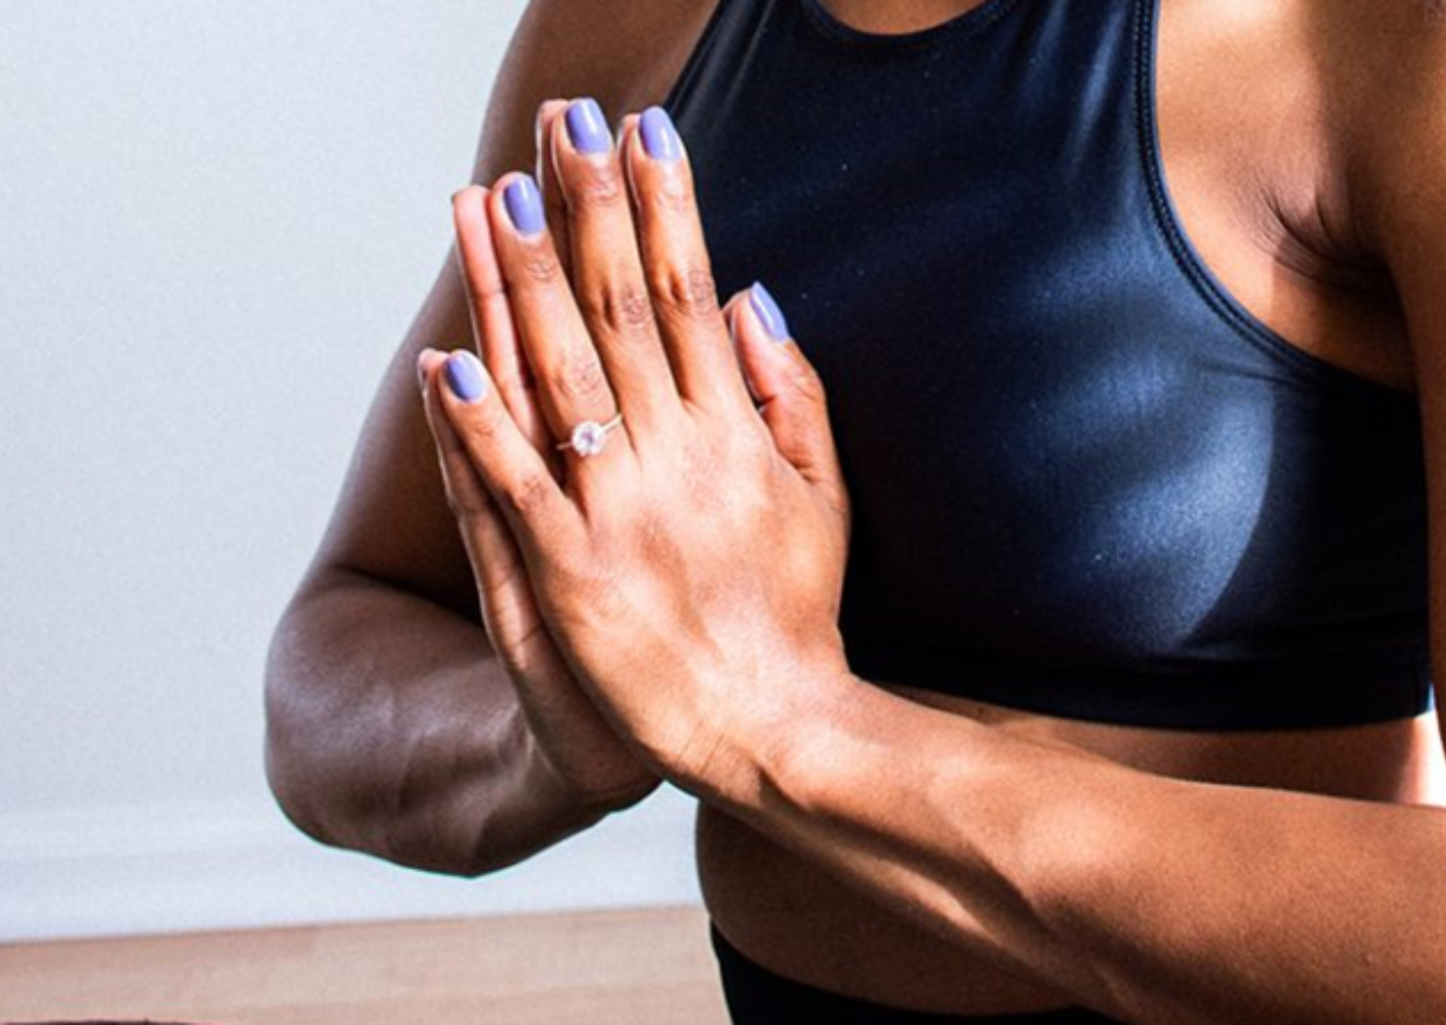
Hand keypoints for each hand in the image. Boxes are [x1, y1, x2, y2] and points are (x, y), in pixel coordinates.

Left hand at [422, 100, 853, 792]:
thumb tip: (749, 298)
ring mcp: (621, 517)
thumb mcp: (826, 497)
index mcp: (736, 434)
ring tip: (492, 202)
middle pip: (620, 314)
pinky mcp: (574, 579)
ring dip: (522, 288)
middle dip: (590, 211)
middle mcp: (678, 459)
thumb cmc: (795, 614)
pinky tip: (448, 362)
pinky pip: (518, 493)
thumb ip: (794, 396)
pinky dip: (481, 429)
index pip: (688, 294)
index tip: (643, 129)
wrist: (774, 729)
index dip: (664, 206)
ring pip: (561, 382)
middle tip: (562, 127)